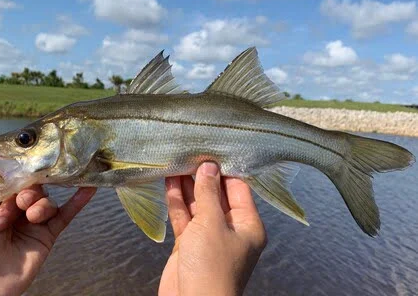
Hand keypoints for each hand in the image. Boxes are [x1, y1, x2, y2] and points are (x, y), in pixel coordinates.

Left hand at [0, 175, 95, 295]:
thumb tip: (5, 162)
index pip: (17, 180)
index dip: (20, 178)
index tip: (26, 173)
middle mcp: (17, 210)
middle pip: (34, 189)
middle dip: (30, 192)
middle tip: (22, 203)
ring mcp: (33, 222)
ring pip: (48, 201)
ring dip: (41, 206)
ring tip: (31, 218)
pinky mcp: (48, 234)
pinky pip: (66, 214)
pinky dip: (78, 201)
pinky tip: (88, 189)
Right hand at [159, 162, 266, 295]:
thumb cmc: (211, 267)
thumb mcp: (212, 224)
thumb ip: (208, 194)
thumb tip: (208, 167)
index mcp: (247, 224)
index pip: (238, 188)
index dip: (224, 169)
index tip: (210, 150)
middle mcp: (230, 228)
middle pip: (216, 195)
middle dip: (202, 176)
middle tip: (189, 152)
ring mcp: (208, 236)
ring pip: (198, 205)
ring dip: (187, 186)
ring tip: (176, 162)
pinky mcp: (189, 244)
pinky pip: (184, 217)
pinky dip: (177, 201)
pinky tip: (169, 182)